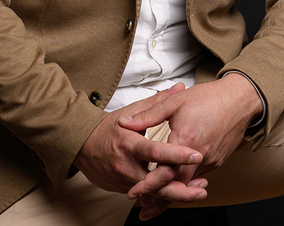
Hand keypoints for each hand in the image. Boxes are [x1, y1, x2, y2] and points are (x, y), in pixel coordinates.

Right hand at [73, 83, 206, 201]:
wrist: (81, 145)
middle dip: (181, 188)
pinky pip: (145, 195)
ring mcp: (123, 180)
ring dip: (175, 194)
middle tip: (202, 187)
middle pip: (156, 181)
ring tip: (197, 192)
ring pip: (152, 193)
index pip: (156, 152)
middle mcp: (125, 165)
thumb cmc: (108, 127)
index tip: (196, 155)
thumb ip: (158, 102)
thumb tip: (179, 87)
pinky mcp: (122, 190)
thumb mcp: (131, 111)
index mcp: (129, 143)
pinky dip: (162, 195)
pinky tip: (180, 192)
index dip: (177, 155)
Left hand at [119, 74, 262, 218]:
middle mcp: (200, 155)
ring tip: (155, 201)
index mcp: (187, 139)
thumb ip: (148, 115)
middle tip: (144, 209)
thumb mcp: (175, 102)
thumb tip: (125, 122)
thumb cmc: (209, 97)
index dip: (148, 184)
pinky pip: (199, 176)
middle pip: (177, 186)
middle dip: (159, 199)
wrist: (240, 98)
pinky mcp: (218, 161)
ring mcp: (211, 160)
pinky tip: (177, 184)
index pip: (165, 172)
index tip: (134, 192)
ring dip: (173, 193)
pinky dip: (186, 183)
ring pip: (189, 184)